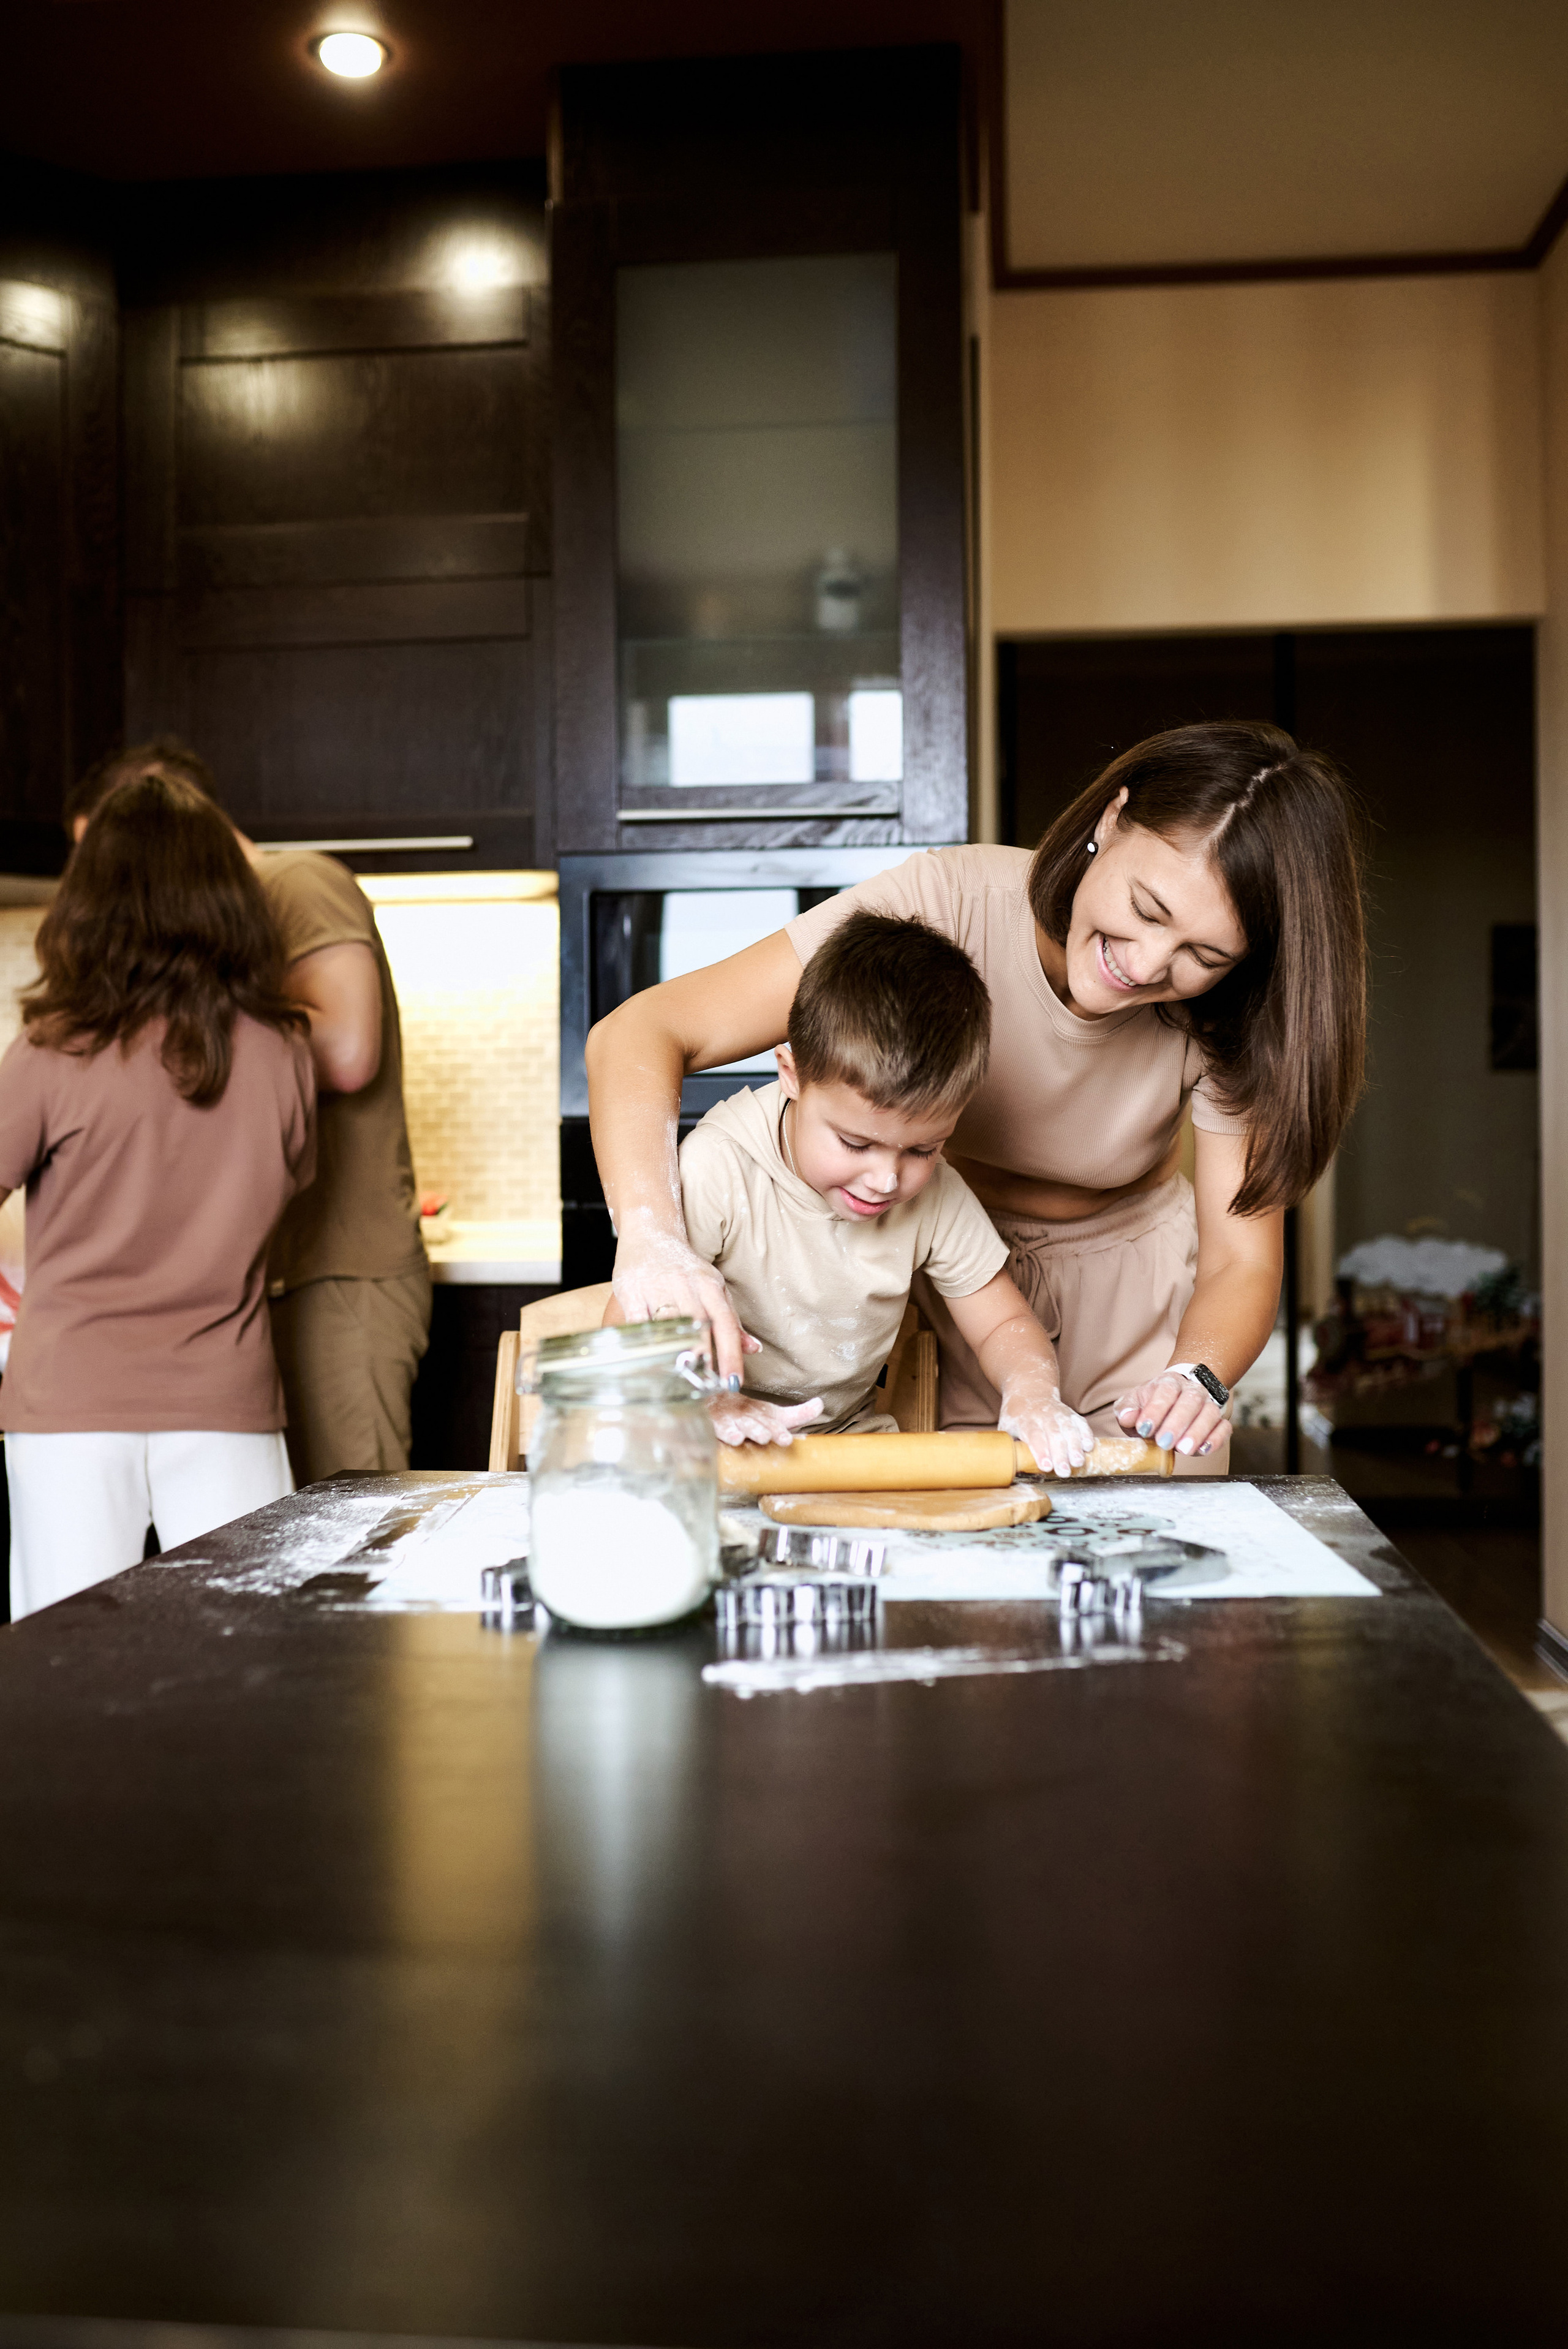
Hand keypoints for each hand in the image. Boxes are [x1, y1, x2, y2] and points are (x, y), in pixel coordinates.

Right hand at [611, 1231, 758, 1384]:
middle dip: (704, 1358)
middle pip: (698, 1326)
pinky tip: (649, 1361)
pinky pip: (638, 1322)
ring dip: (675, 1352)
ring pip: (669, 1324)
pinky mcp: (631, 1290)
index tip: (732, 1382)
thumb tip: (754, 1349)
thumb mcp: (713, 1288)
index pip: (725, 1324)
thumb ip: (731, 1321)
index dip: (730, 1355)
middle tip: (707, 1387)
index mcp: (709, 1285)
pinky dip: (645, 1342)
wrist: (650, 1233)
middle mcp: (686, 1284)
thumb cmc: (685, 1267)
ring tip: (681, 1378)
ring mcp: (657, 1286)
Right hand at [710, 1395, 824, 1446]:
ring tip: (739, 1438)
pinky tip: (718, 1437)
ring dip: (736, 1432)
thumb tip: (820, 1404)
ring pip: (731, 1427)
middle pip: (752, 1424)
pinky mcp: (711, 1424)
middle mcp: (745, 1417)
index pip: (772, 1422)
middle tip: (764, 1436)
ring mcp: (727, 1421)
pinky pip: (712, 1429)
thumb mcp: (774, 1414)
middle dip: (758, 1430)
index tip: (785, 1440)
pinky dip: (715, 1432)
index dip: (778, 1430)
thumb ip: (798, 1413)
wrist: (715, 1402)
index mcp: (762, 1414)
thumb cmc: (749, 1413)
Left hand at [997, 1371, 1094, 1476]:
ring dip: (1075, 1447)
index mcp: (1026, 1421)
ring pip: (1069, 1430)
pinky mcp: (1071, 1414)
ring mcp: (1059, 1414)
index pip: (1034, 1437)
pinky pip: (1081, 1423)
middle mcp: (1044, 1416)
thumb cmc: (1017, 1416)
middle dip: (1060, 1455)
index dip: (1041, 1452)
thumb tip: (1005, 1466)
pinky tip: (1088, 1447)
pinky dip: (1086, 1434)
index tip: (1046, 1467)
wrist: (1029, 1390)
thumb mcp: (1006, 1427)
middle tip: (1064, 1472)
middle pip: (1054, 1435)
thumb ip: (1009, 1445)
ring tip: (1078, 1462)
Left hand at [1114, 1371, 1230, 1458]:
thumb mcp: (1135, 1402)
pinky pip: (1224, 1427)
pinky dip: (1216, 1439)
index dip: (1155, 1410)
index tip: (1144, 1428)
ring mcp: (1208, 1405)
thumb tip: (1127, 1417)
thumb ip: (1127, 1409)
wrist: (1179, 1397)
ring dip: (1197, 1432)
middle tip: (1164, 1442)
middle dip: (1177, 1423)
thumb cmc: (1152, 1403)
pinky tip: (1204, 1450)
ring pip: (1209, 1413)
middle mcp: (1192, 1391)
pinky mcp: (1220, 1421)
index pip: (1165, 1391)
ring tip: (1184, 1449)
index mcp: (1169, 1383)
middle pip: (1190, 1401)